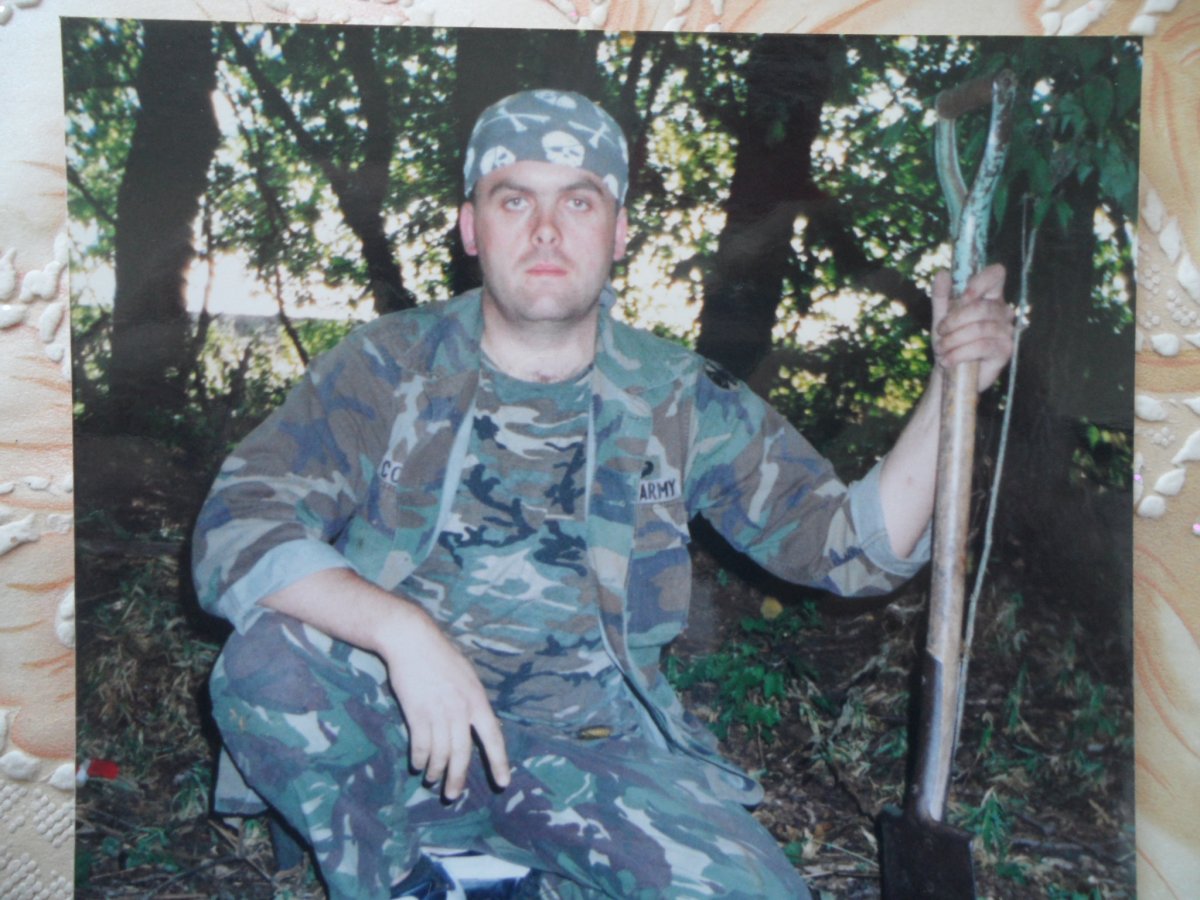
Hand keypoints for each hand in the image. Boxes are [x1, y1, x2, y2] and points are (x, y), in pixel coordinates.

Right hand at [379, 609, 510, 799]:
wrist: (412, 640)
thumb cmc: (440, 656)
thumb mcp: (466, 676)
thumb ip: (472, 701)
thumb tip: (477, 724)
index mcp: (477, 699)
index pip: (493, 736)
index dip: (498, 762)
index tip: (503, 783)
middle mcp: (460, 708)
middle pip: (462, 752)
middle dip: (457, 777)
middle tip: (452, 795)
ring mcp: (438, 711)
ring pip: (440, 753)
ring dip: (435, 770)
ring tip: (432, 780)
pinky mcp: (416, 712)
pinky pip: (420, 745)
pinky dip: (419, 759)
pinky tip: (418, 765)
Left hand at [930, 263, 1015, 391]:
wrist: (950, 372)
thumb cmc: (949, 341)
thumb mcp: (941, 316)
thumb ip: (941, 295)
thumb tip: (942, 273)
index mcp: (989, 297)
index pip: (996, 275)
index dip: (980, 281)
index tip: (963, 296)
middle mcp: (1002, 311)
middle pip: (981, 307)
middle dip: (953, 321)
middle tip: (940, 333)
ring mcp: (1006, 331)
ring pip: (978, 329)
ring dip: (952, 340)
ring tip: (941, 350)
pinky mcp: (1005, 350)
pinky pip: (981, 346)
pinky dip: (959, 354)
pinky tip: (947, 360)